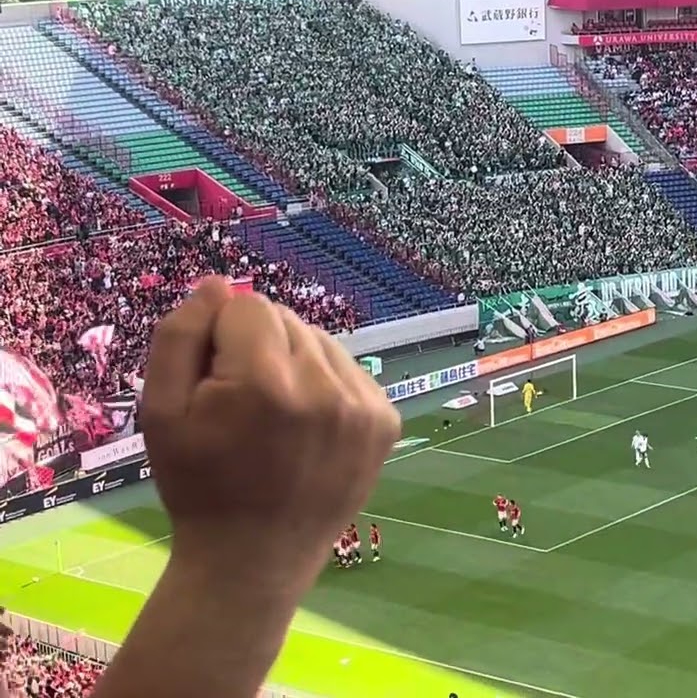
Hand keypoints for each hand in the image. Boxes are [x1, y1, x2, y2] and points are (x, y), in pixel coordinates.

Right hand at [140, 278, 399, 588]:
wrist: (254, 560)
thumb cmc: (198, 485)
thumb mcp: (160, 410)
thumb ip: (181, 336)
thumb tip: (218, 285)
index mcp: (265, 382)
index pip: (245, 305)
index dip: (220, 338)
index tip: (214, 383)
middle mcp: (325, 386)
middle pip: (286, 319)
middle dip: (257, 347)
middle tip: (243, 406)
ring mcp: (364, 405)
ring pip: (321, 341)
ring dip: (295, 363)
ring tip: (276, 417)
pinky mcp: (386, 421)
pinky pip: (349, 371)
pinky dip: (327, 386)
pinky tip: (307, 428)